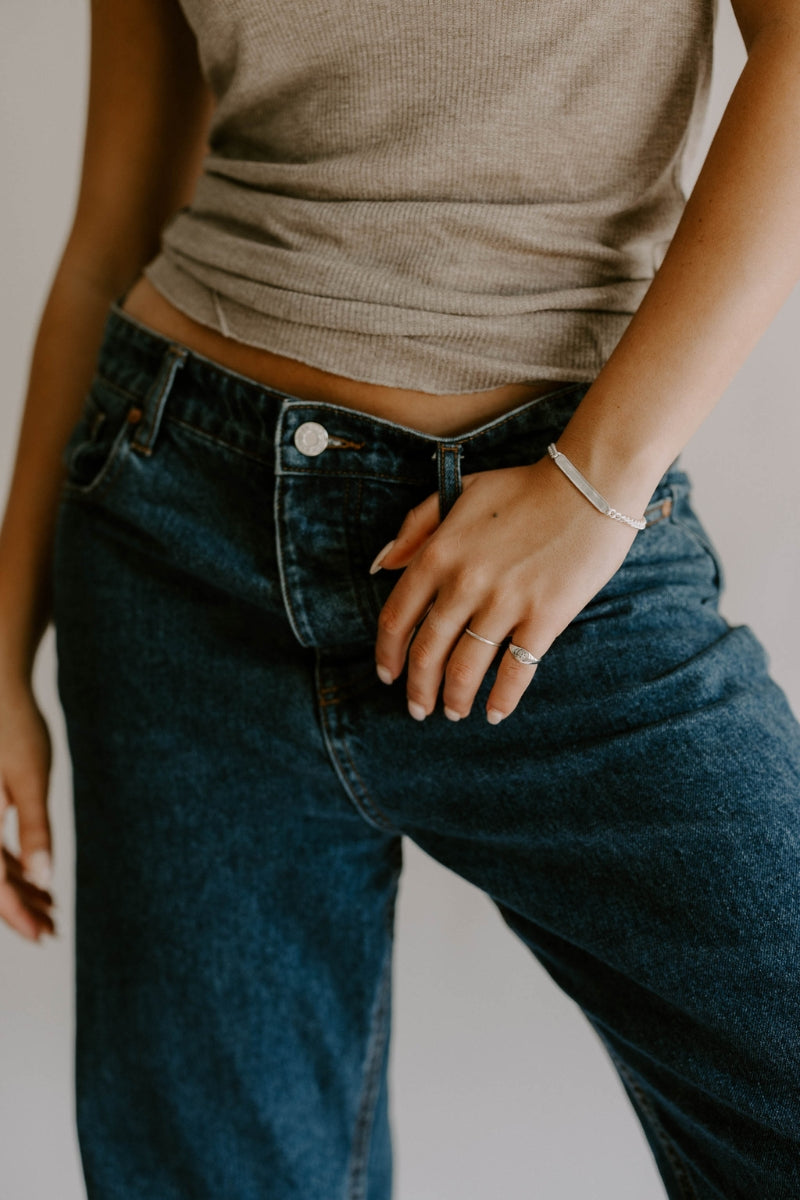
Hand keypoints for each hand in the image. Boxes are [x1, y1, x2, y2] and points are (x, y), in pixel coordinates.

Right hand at [0, 680, 55, 940]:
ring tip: (50, 909)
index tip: (42, 934)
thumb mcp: (29, 779)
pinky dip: (10, 867)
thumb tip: (40, 879)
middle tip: (52, 929)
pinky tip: (37, 880)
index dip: (15, 913)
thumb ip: (34, 829)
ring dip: (15, 891)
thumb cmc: (13, 727)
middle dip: (17, 908)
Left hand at [372, 456, 639, 722]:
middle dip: (418, 689)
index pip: (397, 618)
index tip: (388, 676)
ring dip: (454, 699)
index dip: (387, 655)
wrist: (590, 486)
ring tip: (454, 712)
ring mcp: (504, 603)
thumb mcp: (460, 492)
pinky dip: (502, 699)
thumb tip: (382, 565)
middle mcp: (464, 583)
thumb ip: (416, 526)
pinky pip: (515, 671)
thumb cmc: (524, 489)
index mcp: (439, 553)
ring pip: (465, 669)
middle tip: (418, 709)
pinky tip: (494, 713)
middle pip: (426, 652)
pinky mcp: (544, 618)